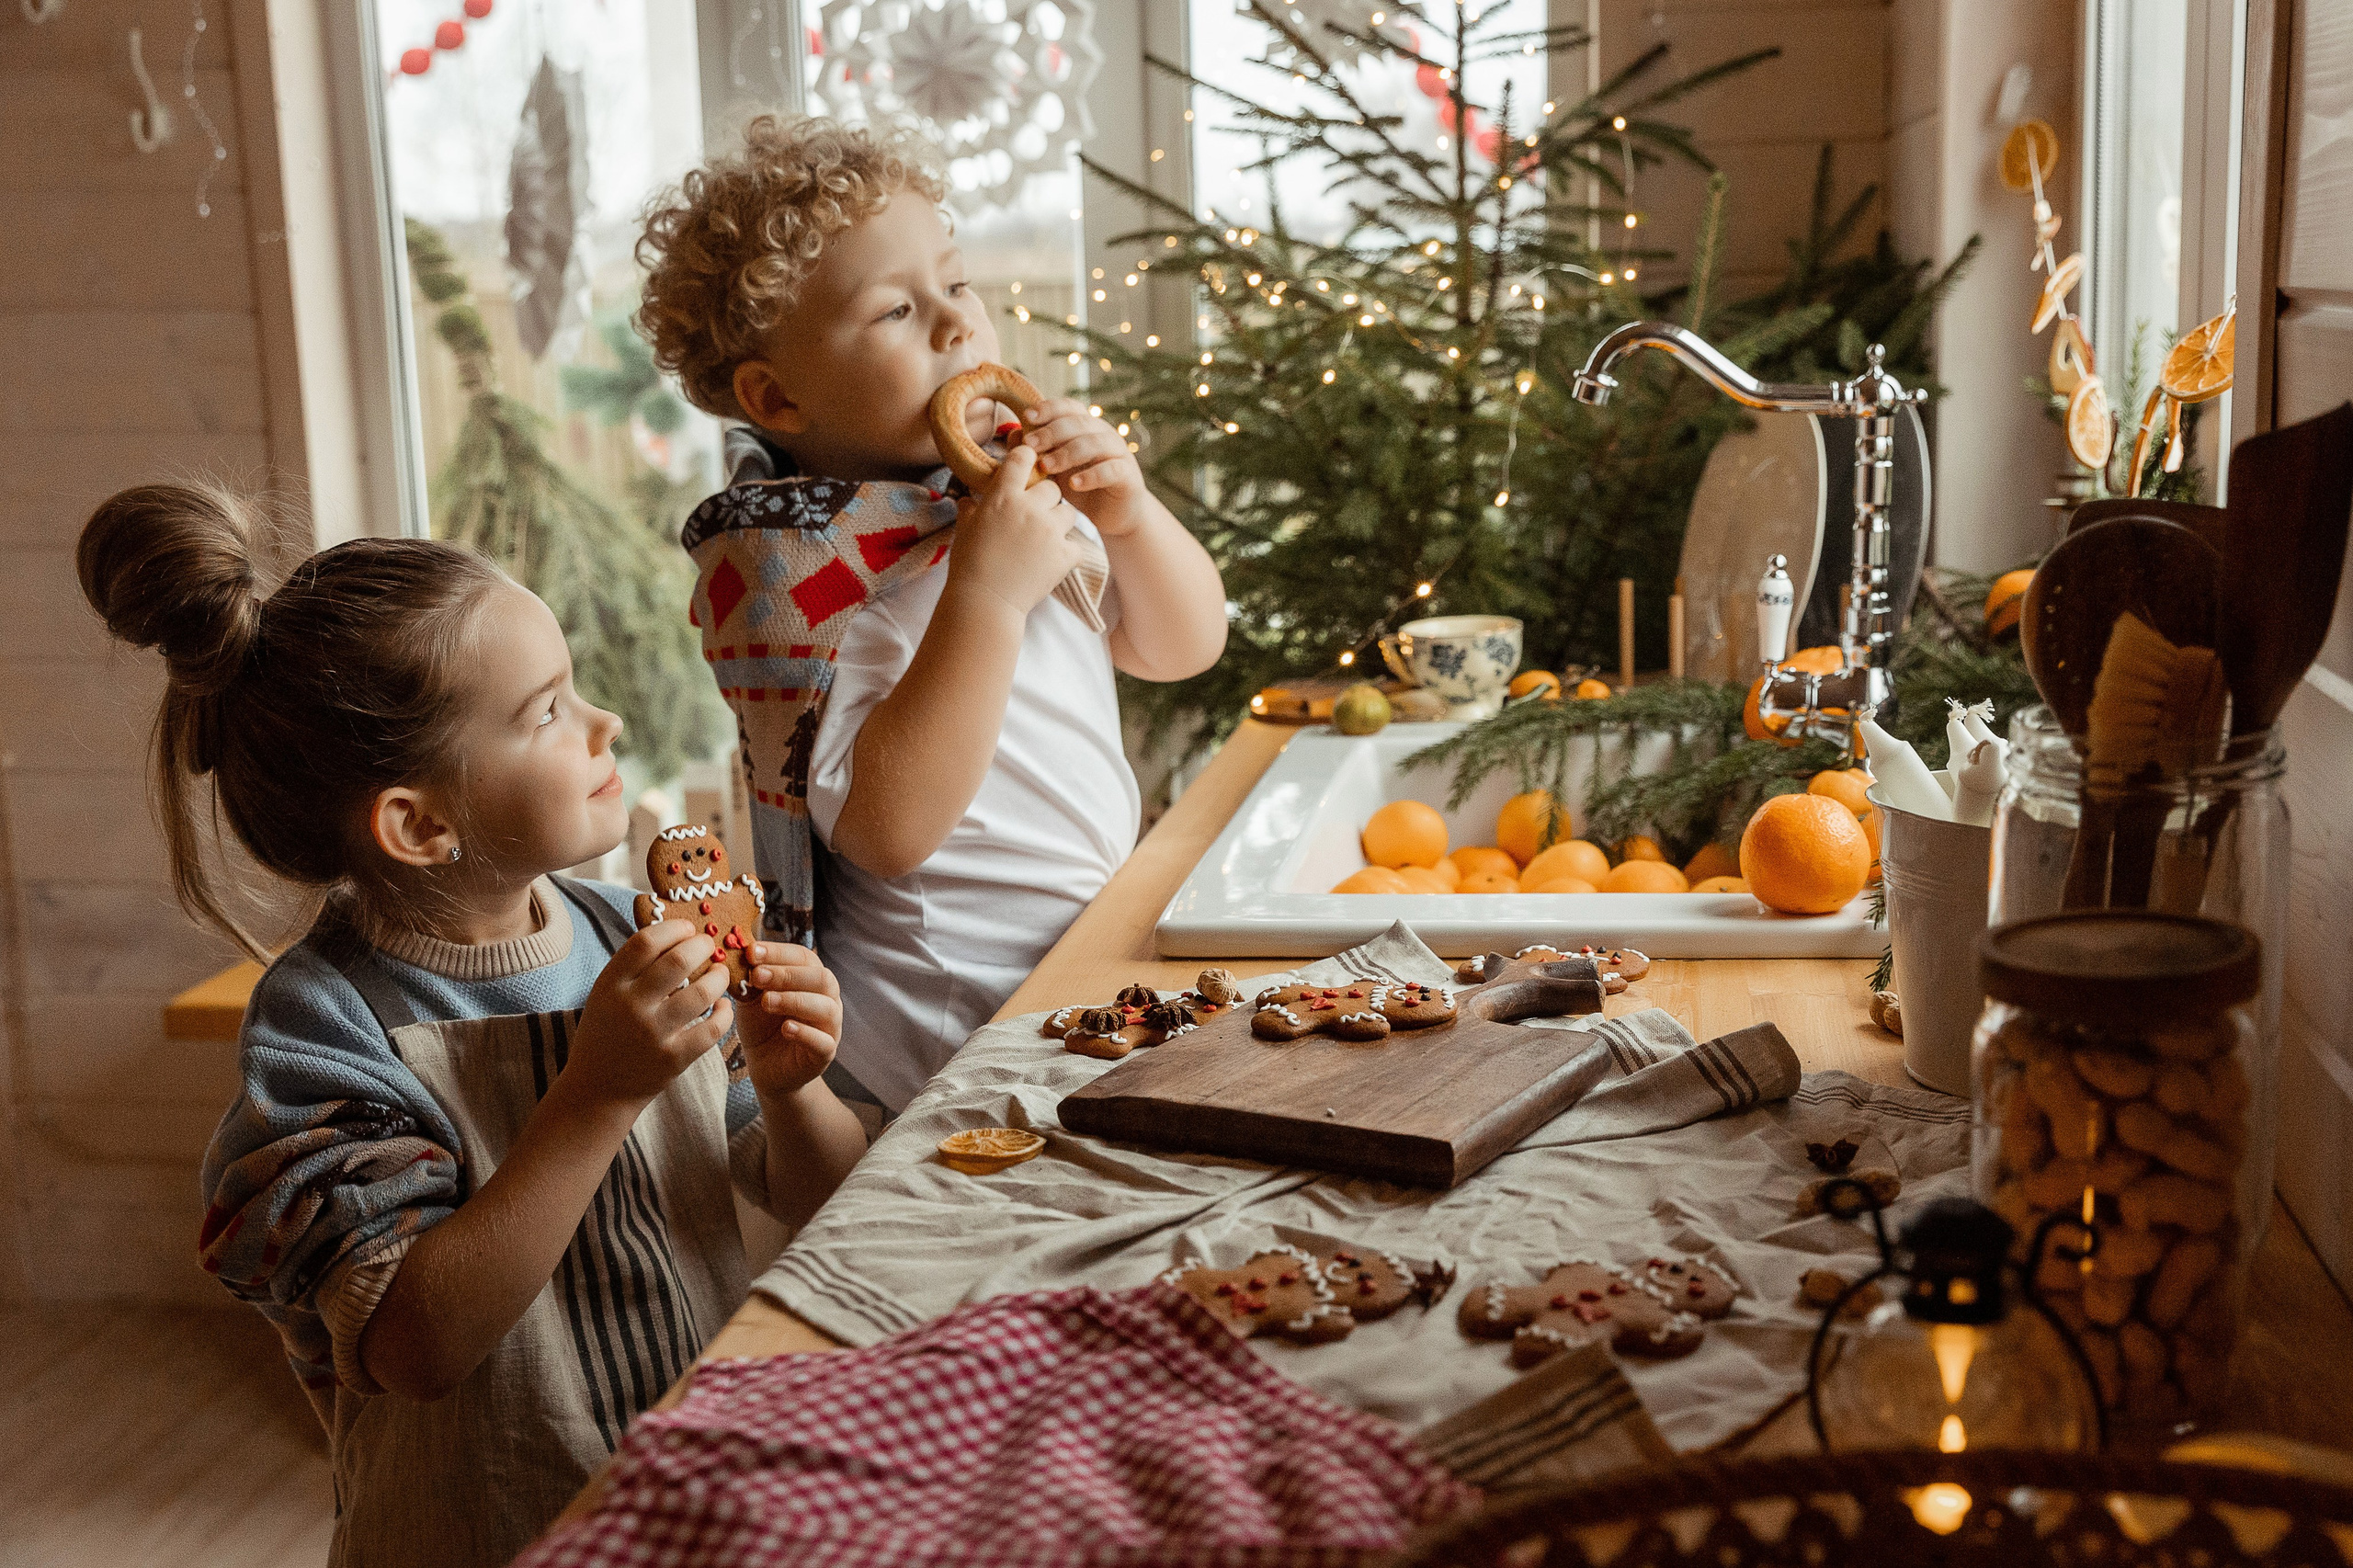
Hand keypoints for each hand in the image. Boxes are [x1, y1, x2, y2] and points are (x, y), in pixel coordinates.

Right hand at [563, 920, 731, 1113]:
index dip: (673, 928)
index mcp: (611, 985)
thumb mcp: (606, 994)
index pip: (645, 942)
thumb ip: (634, 967)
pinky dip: (724, 1013)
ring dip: (719, 978)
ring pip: (702, 993)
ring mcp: (654, 1034)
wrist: (597, 1090)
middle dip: (702, 946)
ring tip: (719, 974)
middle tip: (708, 946)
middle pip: (678, 961)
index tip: (687, 928)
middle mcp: (631, 1007)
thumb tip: (677, 933)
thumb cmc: (607, 1033)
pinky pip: (713, 1029)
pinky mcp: (674, 1059)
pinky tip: (722, 1006)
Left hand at [735, 942, 844, 1099]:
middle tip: (757, 976)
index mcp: (811, 980)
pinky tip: (785, 1028)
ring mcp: (830, 1027)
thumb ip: (752, 979)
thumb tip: (740, 951)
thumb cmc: (762, 1027)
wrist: (766, 1068)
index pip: (803, 957)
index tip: (751, 951)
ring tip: (766, 1001)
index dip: (778, 952)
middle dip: (787, 974)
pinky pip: (823, 1042)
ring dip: (794, 1000)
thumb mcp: (752, 998)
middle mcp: (827, 1000)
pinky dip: (805, 1032)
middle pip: (821, 978)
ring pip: (826, 1008)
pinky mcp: (825, 1054)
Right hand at [947, 444, 1084, 616]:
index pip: (1023, 459)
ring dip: (1059, 520)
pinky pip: (1076, 545)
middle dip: (1045, 498)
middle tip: (1035, 514)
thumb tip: (967, 500)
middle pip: (1052, 487)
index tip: (1028, 465)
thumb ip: (970, 511)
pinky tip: (1053, 560)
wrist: (985, 602)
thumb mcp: (964, 531)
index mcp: (1004, 497)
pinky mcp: (1065, 555)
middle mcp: (1030, 509)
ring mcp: (1050, 532)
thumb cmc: (968, 565)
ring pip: (1068, 511)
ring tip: (1046, 537)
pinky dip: (1067, 552)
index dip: (1027, 459)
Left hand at [1018, 397, 1145, 532]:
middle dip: (1052, 432)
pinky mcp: (1128, 475)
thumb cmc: (1079, 487)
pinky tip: (1073, 484)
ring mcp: (1119, 453)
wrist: (1112, 515)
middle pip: (1079, 423)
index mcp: (1086, 427)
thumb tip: (1014, 434)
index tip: (1027, 416)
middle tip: (1030, 445)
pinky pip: (1111, 470)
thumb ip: (1037, 451)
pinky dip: (1091, 475)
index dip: (1049, 408)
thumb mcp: (1053, 469)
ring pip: (1095, 443)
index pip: (1069, 407)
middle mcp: (1104, 434)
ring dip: (1068, 453)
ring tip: (1047, 466)